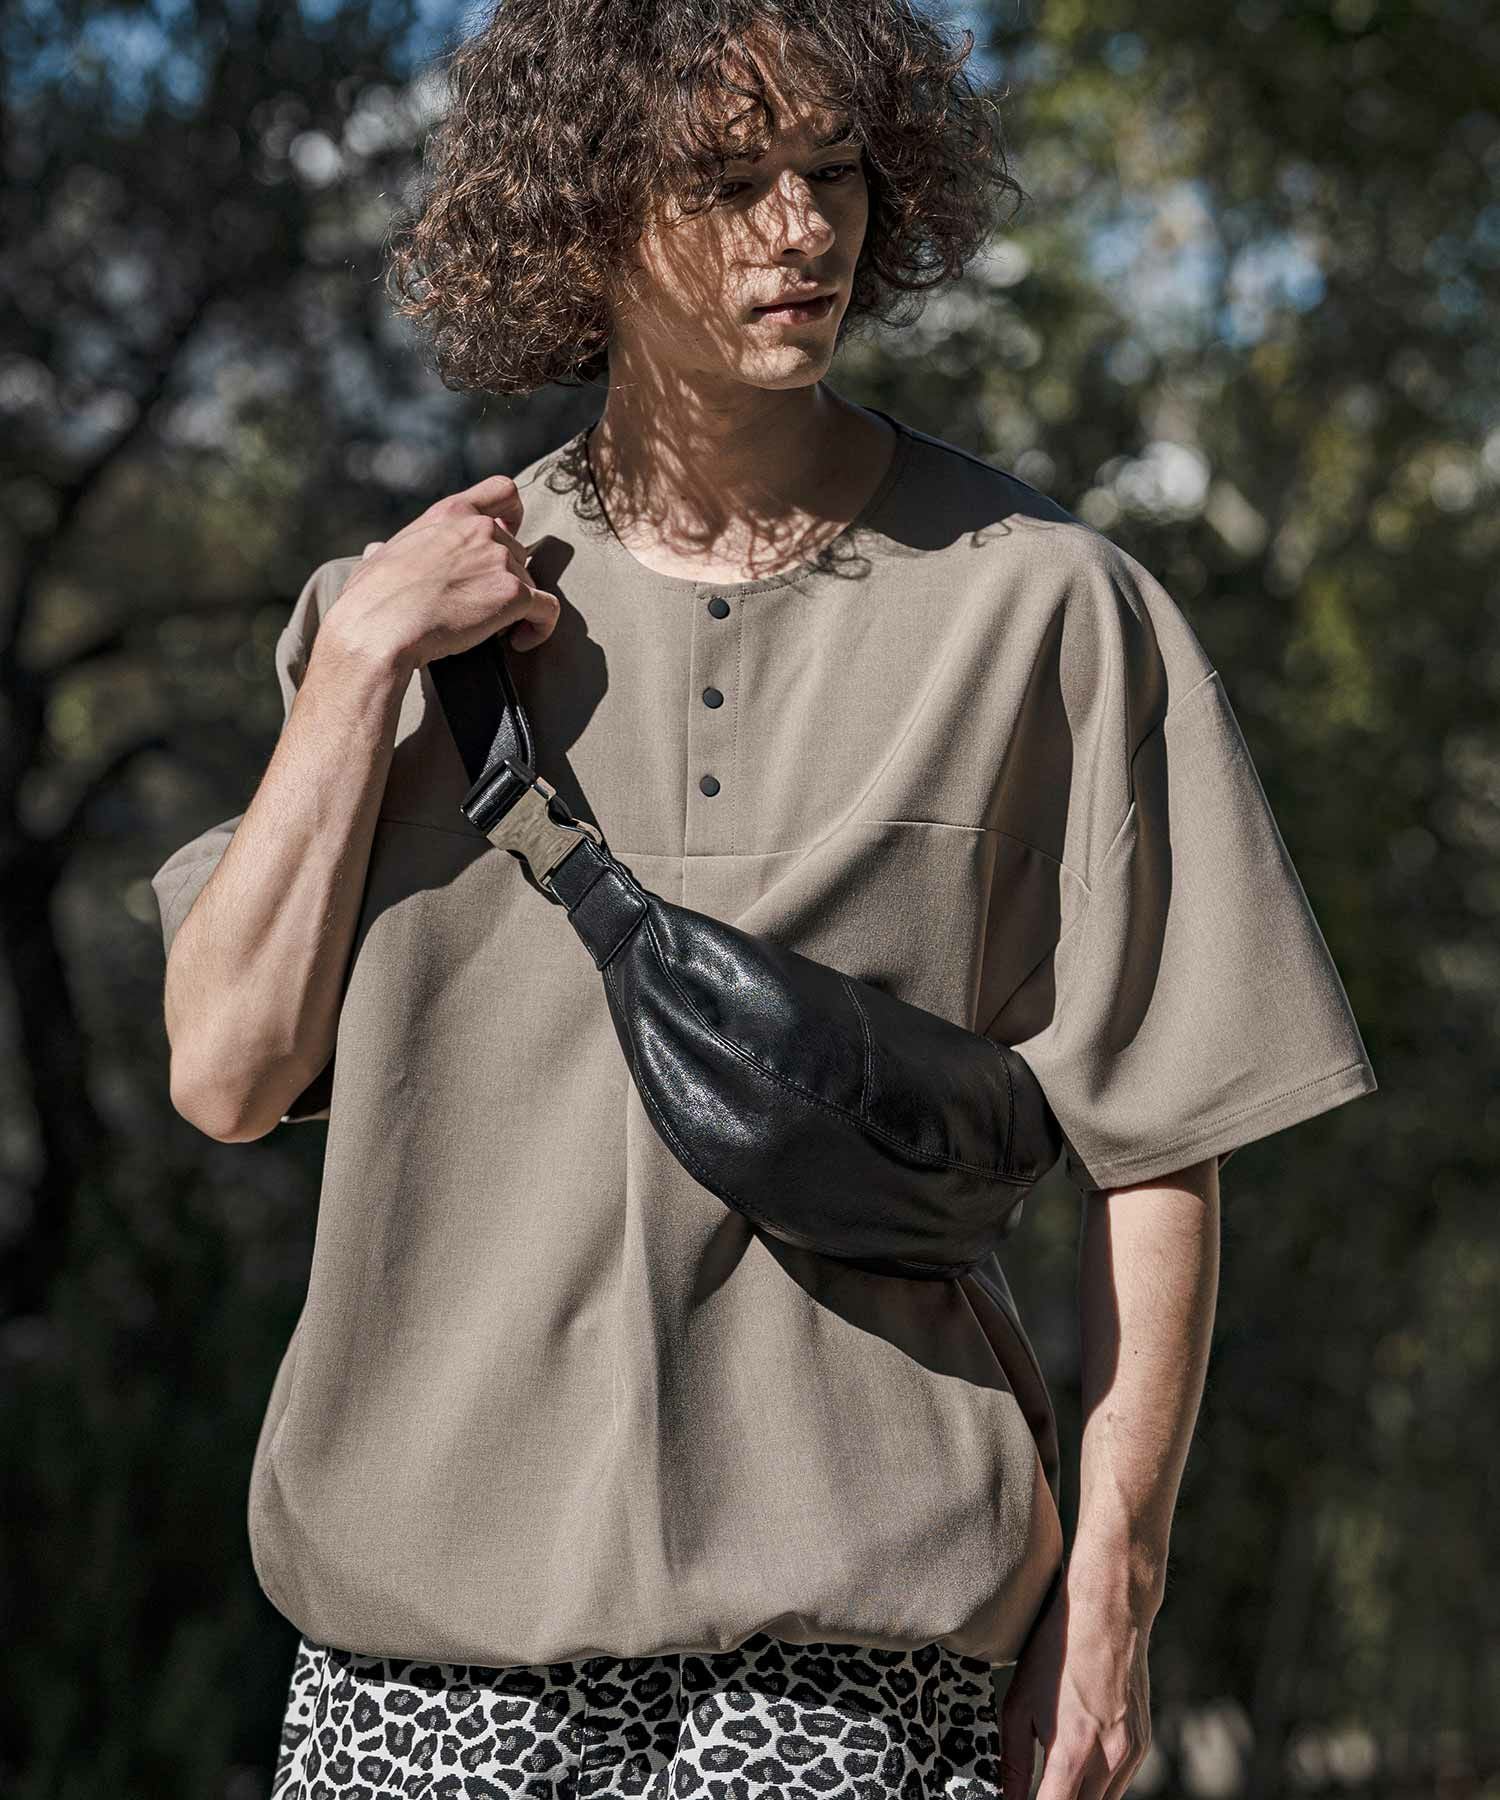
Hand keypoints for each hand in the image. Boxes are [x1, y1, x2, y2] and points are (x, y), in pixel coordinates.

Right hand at [333, 474, 561, 671]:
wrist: (380, 627)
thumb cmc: (370, 599)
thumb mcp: (376, 558)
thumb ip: (388, 549)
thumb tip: (374, 551)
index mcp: (449, 513)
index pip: (503, 492)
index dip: (514, 515)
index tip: (510, 537)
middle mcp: (481, 528)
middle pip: (518, 551)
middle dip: (506, 579)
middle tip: (484, 608)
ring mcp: (500, 559)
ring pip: (531, 582)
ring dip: (518, 607)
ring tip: (493, 631)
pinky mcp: (514, 593)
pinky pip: (548, 611)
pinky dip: (541, 628)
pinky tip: (520, 642)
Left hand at [998, 1566, 1152, 1799]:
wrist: (1108, 1612)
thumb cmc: (1057, 1650)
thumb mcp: (1019, 1702)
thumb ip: (1014, 1761)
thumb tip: (1007, 1797)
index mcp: (1073, 1750)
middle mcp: (1108, 1759)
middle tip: (1039, 1787)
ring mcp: (1131, 1753)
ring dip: (1079, 1797)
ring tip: (1055, 1778)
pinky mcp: (1142, 1744)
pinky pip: (1119, 1784)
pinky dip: (1098, 1784)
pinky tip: (1079, 1760)